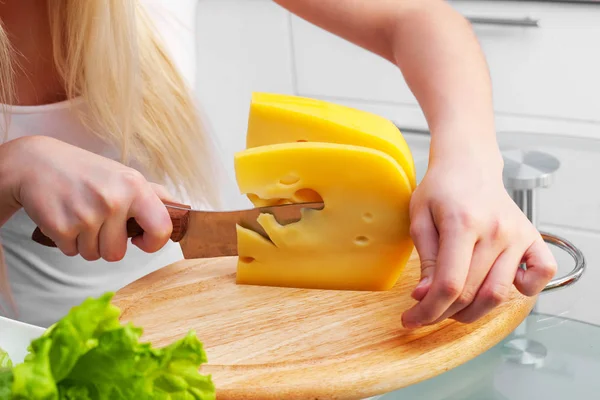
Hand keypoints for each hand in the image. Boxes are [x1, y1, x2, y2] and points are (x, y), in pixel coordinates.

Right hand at [3, 136, 173, 261]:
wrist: (35, 162)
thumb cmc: (85, 172)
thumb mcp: (123, 175)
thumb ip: (153, 195)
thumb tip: (180, 211)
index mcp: (135, 186)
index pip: (162, 229)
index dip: (154, 243)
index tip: (141, 240)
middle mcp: (114, 200)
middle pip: (118, 253)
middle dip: (107, 244)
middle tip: (98, 221)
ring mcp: (87, 215)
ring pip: (95, 255)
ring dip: (87, 243)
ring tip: (80, 216)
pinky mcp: (62, 227)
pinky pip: (72, 252)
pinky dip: (68, 241)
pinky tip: (64, 217)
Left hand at [402, 155, 556, 327]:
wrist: (469, 165)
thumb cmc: (440, 189)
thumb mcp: (418, 218)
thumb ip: (424, 259)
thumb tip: (425, 296)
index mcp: (462, 223)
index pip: (449, 284)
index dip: (428, 310)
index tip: (410, 319)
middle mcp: (495, 231)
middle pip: (471, 294)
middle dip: (442, 313)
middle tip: (426, 311)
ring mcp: (517, 235)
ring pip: (499, 294)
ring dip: (472, 312)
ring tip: (452, 306)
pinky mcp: (532, 237)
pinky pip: (541, 273)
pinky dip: (526, 289)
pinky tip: (498, 286)